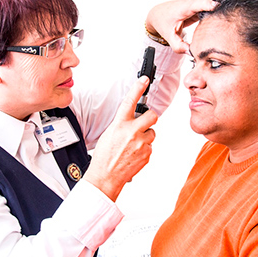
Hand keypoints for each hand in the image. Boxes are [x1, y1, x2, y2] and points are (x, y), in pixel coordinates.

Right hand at [83, 76, 157, 200]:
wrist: (106, 176)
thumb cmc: (104, 157)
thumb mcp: (109, 134)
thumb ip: (122, 125)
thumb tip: (132, 121)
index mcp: (120, 124)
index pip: (130, 101)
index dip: (137, 88)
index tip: (144, 80)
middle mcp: (132, 132)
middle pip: (152, 116)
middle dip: (151, 118)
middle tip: (145, 122)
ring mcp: (141, 143)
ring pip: (152, 133)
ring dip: (145, 137)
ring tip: (133, 146)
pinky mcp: (147, 154)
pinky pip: (150, 147)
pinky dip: (144, 149)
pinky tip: (134, 154)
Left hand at [145, 0, 228, 53]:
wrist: (159, 14)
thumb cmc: (164, 24)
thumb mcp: (169, 37)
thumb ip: (179, 46)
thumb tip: (191, 52)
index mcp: (183, 9)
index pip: (195, 4)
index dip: (205, 4)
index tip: (216, 6)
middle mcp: (190, 2)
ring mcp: (195, 1)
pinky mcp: (199, 3)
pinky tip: (233, 0)